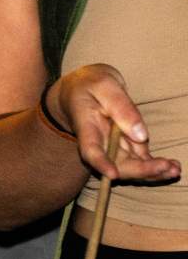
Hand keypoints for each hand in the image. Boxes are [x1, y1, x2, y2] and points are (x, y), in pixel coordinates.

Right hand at [51, 63, 180, 181]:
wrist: (84, 89)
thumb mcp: (105, 86)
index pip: (90, 150)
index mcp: (87, 126)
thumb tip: (141, 135)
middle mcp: (99, 142)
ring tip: (174, 169)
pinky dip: (156, 167)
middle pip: (116, 165)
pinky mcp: (125, 146)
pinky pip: (140, 161)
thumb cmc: (91, 84)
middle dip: (140, 171)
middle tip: (166, 167)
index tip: (113, 175)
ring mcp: (113, 146)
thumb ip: (121, 106)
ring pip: (131, 167)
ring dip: (152, 172)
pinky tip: (172, 167)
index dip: (101, 164)